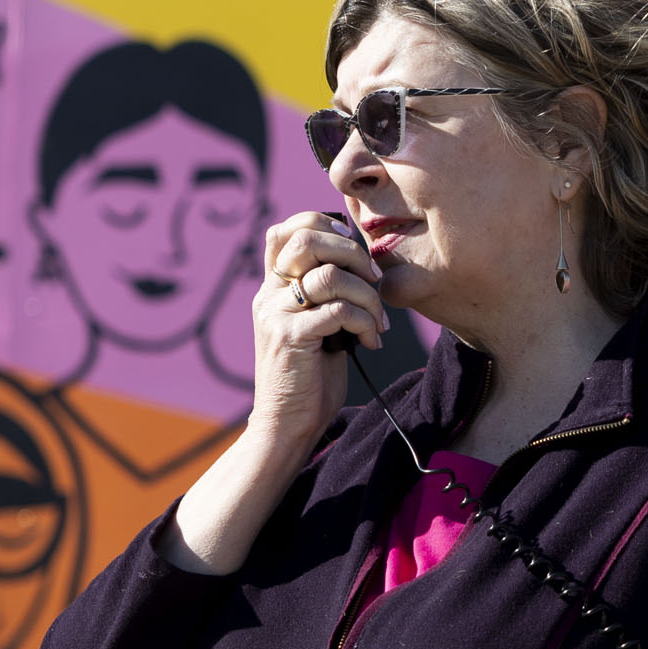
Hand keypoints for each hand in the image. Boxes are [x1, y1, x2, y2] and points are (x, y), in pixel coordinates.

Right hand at [245, 212, 385, 451]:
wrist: (287, 424)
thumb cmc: (310, 375)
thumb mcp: (317, 325)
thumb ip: (326, 294)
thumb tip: (364, 266)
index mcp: (274, 287)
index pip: (285, 230)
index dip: (320, 224)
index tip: (351, 244)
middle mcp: (269, 295)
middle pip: (306, 240)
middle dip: (352, 253)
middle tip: (375, 280)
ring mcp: (276, 315)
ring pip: (331, 276)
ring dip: (367, 297)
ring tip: (378, 323)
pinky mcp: (291, 337)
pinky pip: (338, 310)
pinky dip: (364, 322)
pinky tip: (371, 342)